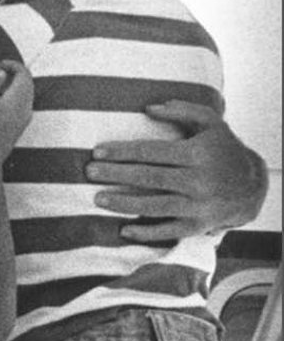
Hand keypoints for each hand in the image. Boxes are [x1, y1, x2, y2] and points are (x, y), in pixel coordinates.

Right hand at [0, 61, 32, 164]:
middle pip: (25, 82)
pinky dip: (9, 98)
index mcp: (18, 99)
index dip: (10, 64)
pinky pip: (19, 104)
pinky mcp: (20, 126)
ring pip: (23, 93)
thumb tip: (1, 72)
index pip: (23, 72)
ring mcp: (24, 118)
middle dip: (10, 74)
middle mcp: (26, 107)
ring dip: (8, 87)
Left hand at [85, 100, 267, 240]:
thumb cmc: (224, 149)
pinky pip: (168, 231)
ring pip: (154, 206)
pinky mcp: (198, 226)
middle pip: (149, 178)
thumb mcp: (211, 122)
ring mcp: (198, 206)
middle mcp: (197, 181)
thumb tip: (149, 108)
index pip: (152, 152)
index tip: (98, 152)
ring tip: (98, 200)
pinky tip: (124, 230)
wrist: (252, 186)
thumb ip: (182, 110)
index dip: (122, 152)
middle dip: (116, 175)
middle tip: (88, 173)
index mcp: (197, 154)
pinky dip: (146, 232)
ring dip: (123, 204)